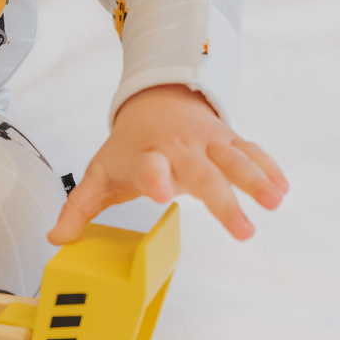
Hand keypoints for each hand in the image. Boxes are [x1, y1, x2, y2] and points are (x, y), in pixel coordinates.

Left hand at [48, 84, 286, 244]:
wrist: (156, 100)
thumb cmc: (128, 147)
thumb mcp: (100, 173)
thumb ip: (80, 208)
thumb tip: (56, 240)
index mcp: (146, 157)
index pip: (148, 167)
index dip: (153, 178)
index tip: (160, 194)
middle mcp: (179, 149)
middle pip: (202, 173)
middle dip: (223, 199)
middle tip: (243, 231)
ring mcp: (207, 143)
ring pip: (234, 158)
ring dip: (256, 179)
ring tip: (274, 201)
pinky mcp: (228, 140)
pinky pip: (251, 152)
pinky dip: (268, 167)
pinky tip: (283, 188)